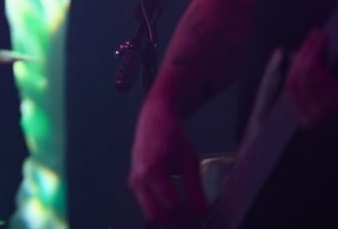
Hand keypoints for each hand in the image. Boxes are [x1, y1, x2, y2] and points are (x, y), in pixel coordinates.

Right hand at [129, 96, 207, 227]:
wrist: (154, 119)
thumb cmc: (173, 137)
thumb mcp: (189, 161)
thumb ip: (195, 188)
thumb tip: (202, 212)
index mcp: (152, 171)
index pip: (172, 205)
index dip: (189, 216)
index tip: (203, 218)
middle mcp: (138, 179)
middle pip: (157, 215)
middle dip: (177, 223)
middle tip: (195, 225)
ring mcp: (134, 182)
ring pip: (150, 214)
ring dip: (169, 220)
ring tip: (188, 220)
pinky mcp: (135, 183)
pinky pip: (147, 205)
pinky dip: (162, 212)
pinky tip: (178, 211)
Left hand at [287, 30, 337, 133]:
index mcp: (333, 106)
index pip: (311, 73)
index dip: (313, 50)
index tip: (320, 34)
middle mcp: (318, 117)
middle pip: (298, 78)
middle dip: (306, 53)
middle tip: (315, 35)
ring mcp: (310, 120)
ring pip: (293, 84)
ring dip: (300, 61)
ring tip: (310, 43)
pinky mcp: (306, 119)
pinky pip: (295, 92)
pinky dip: (299, 74)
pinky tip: (302, 56)